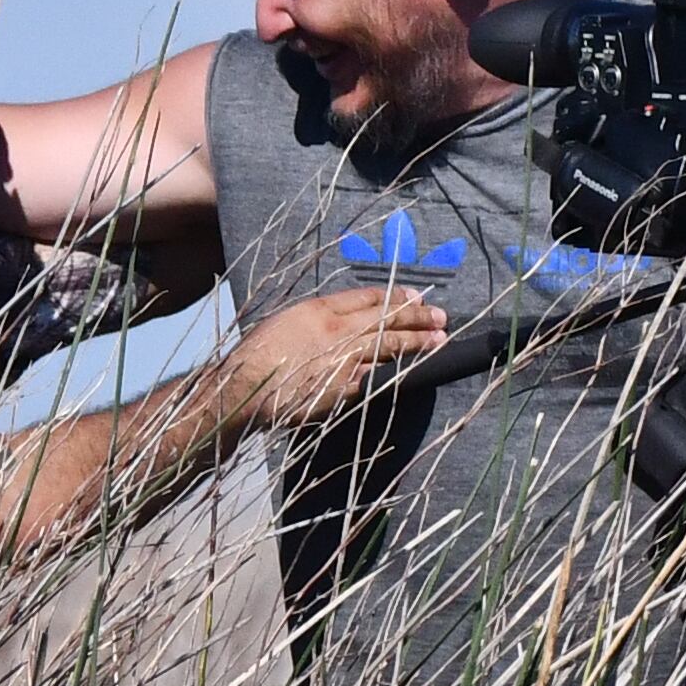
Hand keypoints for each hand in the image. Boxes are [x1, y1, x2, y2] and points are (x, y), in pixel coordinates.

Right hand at [221, 285, 447, 424]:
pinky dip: (395, 373)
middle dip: (416, 316)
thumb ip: (320, 319)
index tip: (416, 297)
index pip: (368, 297)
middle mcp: (336, 330)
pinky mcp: (344, 388)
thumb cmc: (257, 356)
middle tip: (441, 317)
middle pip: (385, 317)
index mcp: (319, 309)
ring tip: (439, 341)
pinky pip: (376, 377)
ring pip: (388, 345)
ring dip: (417, 343)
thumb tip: (350, 323)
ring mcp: (342, 359)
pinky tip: (414, 371)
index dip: (396, 296)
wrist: (244, 388)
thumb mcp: (287, 322)